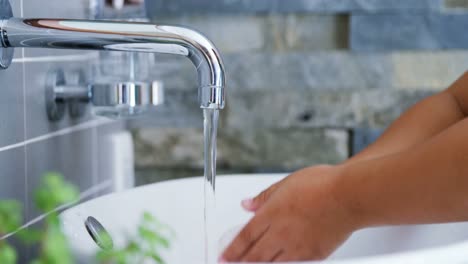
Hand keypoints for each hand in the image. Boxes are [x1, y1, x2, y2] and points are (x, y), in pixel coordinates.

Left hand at [220, 165, 357, 261]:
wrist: (349, 196)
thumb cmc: (321, 184)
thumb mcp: (286, 183)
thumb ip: (264, 197)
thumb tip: (247, 204)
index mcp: (272, 214)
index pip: (245, 237)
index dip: (232, 250)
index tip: (223, 256)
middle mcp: (281, 233)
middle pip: (255, 255)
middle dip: (241, 262)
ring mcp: (298, 246)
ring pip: (272, 263)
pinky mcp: (314, 255)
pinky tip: (278, 263)